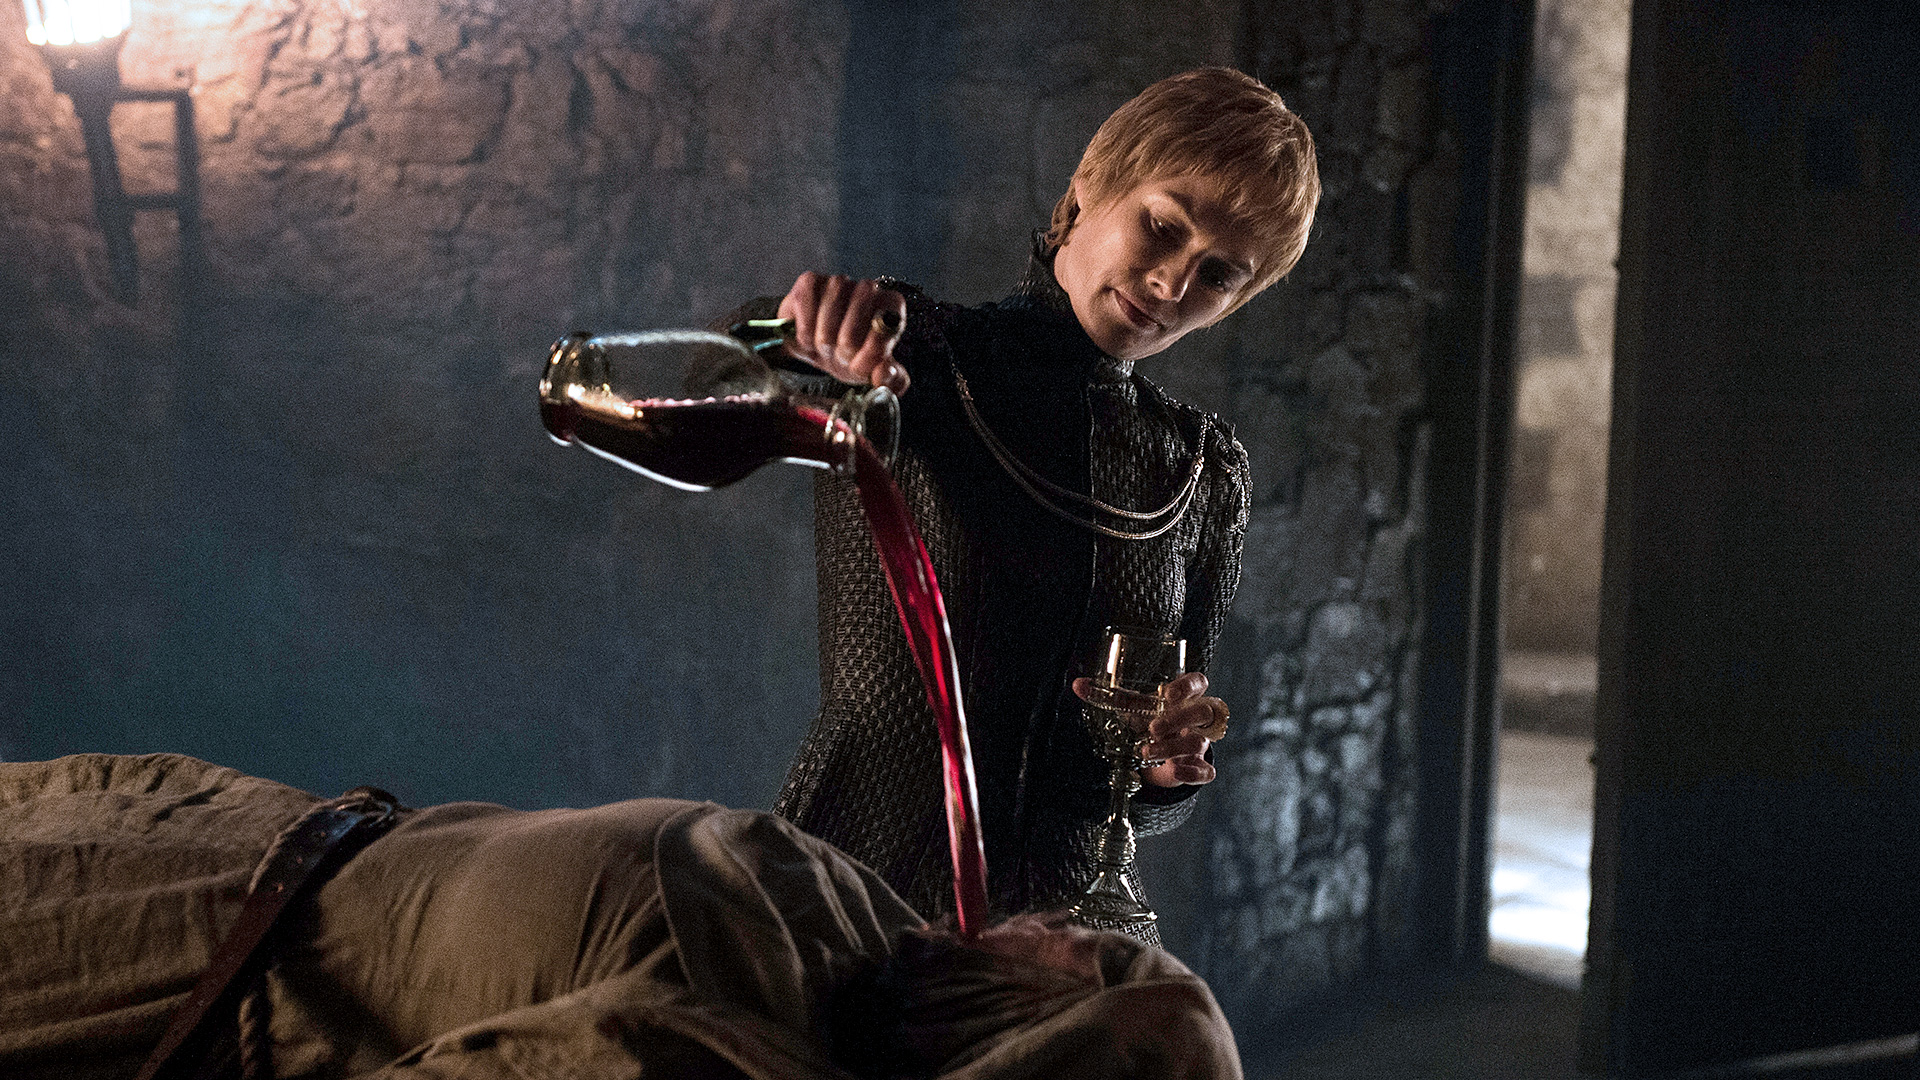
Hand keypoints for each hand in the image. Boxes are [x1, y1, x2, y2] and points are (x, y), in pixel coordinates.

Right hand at [777, 272, 909, 393]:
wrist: (818, 350)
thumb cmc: (851, 358)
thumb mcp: (874, 373)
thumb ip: (890, 379)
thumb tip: (882, 374)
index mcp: (891, 307)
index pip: (887, 322)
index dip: (872, 351)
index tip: (859, 368)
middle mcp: (868, 288)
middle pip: (860, 309)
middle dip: (847, 344)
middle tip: (841, 359)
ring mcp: (839, 282)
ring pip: (831, 304)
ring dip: (824, 337)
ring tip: (824, 349)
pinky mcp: (811, 281)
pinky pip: (806, 300)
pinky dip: (804, 326)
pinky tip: (807, 338)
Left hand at [1071, 671, 1226, 787]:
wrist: (1159, 752)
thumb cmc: (1148, 721)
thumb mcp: (1133, 709)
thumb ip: (1109, 697)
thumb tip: (1077, 684)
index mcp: (1184, 697)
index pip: (1199, 682)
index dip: (1188, 686)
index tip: (1169, 695)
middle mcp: (1196, 719)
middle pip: (1201, 713)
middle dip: (1177, 720)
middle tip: (1153, 728)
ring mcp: (1201, 743)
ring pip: (1198, 743)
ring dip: (1172, 748)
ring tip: (1146, 752)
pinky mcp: (1200, 767)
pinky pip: (1206, 771)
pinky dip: (1192, 772)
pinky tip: (1175, 771)